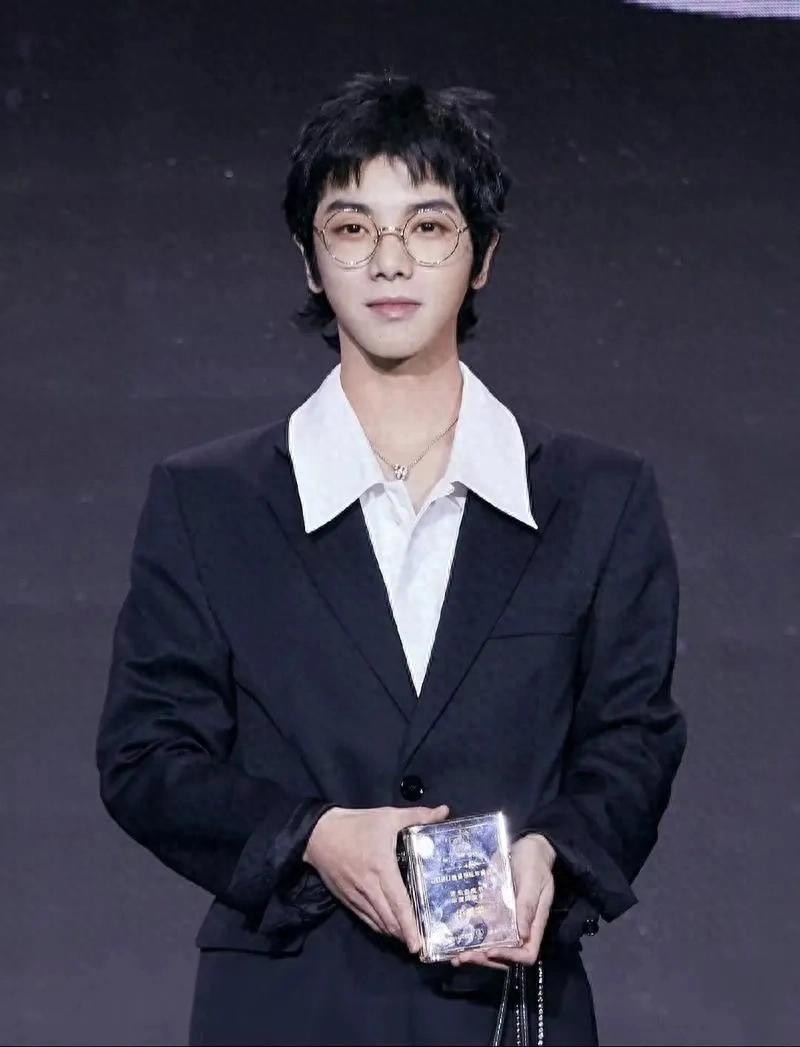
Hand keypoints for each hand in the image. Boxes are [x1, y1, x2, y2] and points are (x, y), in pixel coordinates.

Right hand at [303, 803, 449, 952]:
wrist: (319, 834)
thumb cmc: (357, 825)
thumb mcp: (388, 816)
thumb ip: (418, 815)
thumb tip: (444, 811)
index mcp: (381, 867)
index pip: (398, 902)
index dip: (409, 925)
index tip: (418, 943)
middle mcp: (369, 886)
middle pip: (389, 919)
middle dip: (405, 935)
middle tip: (421, 943)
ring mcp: (356, 895)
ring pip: (377, 922)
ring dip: (393, 933)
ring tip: (408, 939)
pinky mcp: (346, 899)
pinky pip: (365, 919)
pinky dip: (378, 927)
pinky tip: (388, 929)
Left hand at [450, 833, 555, 970]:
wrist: (526, 846)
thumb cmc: (534, 863)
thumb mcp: (533, 880)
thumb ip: (527, 906)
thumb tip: (523, 935)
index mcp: (534, 924)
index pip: (527, 953)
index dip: (510, 957)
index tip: (490, 951)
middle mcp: (519, 928)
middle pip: (505, 956)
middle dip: (484, 960)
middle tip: (463, 957)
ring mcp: (504, 921)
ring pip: (491, 947)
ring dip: (474, 954)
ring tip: (455, 956)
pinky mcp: (492, 911)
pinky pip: (481, 929)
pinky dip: (468, 937)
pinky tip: (453, 939)